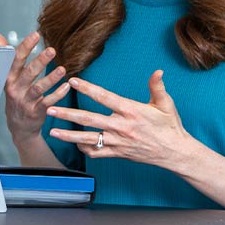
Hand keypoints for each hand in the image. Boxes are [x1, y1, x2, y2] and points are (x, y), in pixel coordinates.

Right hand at [0, 29, 69, 147]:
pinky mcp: (36, 112)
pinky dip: (57, 94)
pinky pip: (47, 102)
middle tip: (52, 50)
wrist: (18, 125)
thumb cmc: (15, 94)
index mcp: (9, 77)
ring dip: (50, 79)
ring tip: (62, 69)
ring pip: (38, 88)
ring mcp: (25, 101)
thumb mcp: (7, 75)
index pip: (15, 60)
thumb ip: (3, 53)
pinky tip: (67, 86)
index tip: (35, 35)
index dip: (25, 47)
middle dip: (40, 61)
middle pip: (28, 73)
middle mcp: (16, 89)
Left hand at [46, 70, 193, 167]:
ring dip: (68, 135)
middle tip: (49, 109)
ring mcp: (118, 142)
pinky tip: (73, 143)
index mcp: (131, 111)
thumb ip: (157, 87)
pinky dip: (84, 149)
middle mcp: (121, 127)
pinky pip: (97, 152)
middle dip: (67, 114)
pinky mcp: (117, 153)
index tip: (72, 81)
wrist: (175, 152)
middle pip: (89, 120)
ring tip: (51, 131)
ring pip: (88, 139)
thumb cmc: (170, 126)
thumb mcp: (166, 104)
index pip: (105, 97)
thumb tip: (158, 71)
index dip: (88, 89)